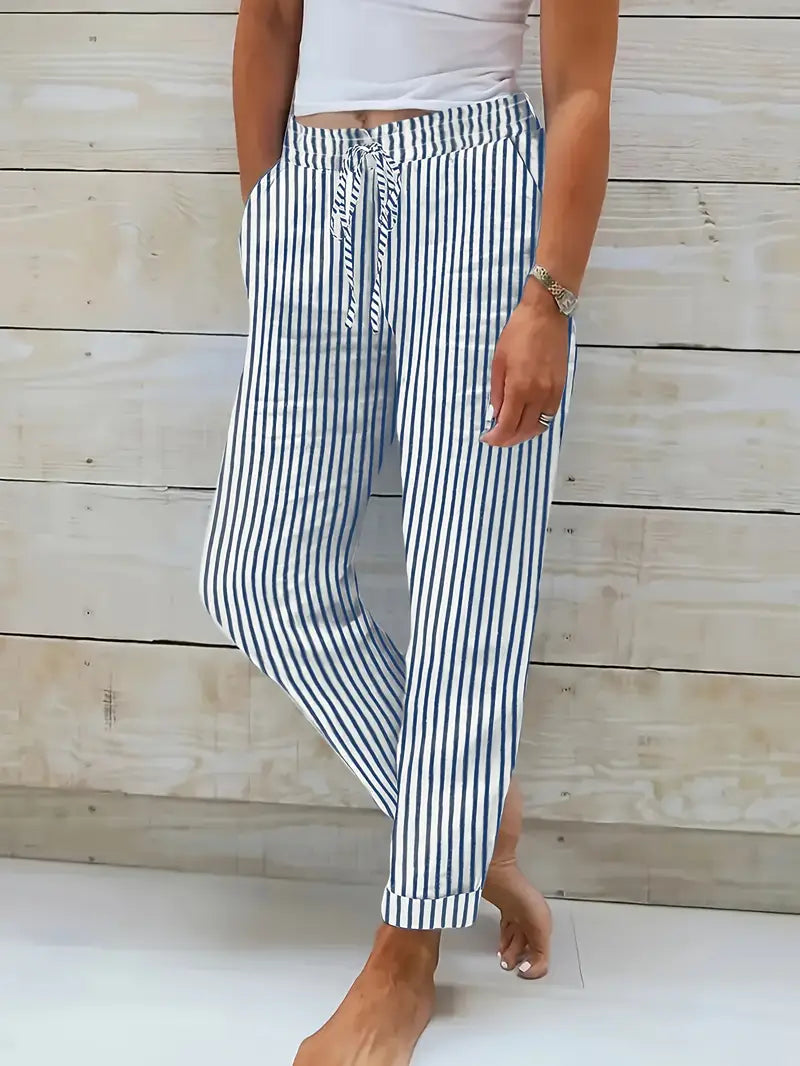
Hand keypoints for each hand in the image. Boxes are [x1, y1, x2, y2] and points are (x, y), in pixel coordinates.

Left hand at [480, 281, 569, 447]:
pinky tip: (527, 421)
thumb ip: (497, 392)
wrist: (545, 316)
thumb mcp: (498, 362)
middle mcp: (538, 395)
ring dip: (524, 434)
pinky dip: (538, 423)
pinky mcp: (561, 387)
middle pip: (524, 430)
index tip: (487, 438)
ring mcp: (552, 392)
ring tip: (511, 432)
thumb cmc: (517, 334)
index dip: (496, 437)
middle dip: (508, 439)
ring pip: (539, 426)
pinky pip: (550, 415)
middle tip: (497, 439)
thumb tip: (496, 413)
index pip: (507, 425)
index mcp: (519, 388)